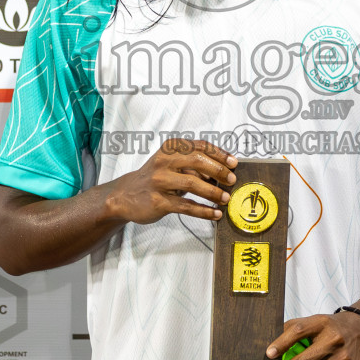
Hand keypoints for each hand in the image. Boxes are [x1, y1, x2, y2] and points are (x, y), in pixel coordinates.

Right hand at [103, 138, 237, 225]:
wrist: (125, 195)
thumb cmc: (155, 178)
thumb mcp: (171, 164)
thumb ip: (193, 165)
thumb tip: (222, 173)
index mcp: (170, 148)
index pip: (200, 146)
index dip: (220, 154)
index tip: (234, 163)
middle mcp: (164, 161)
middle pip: (198, 161)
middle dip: (219, 171)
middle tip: (231, 181)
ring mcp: (160, 181)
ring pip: (193, 184)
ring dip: (213, 192)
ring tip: (226, 199)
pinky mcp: (159, 201)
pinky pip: (186, 206)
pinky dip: (203, 211)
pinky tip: (215, 214)